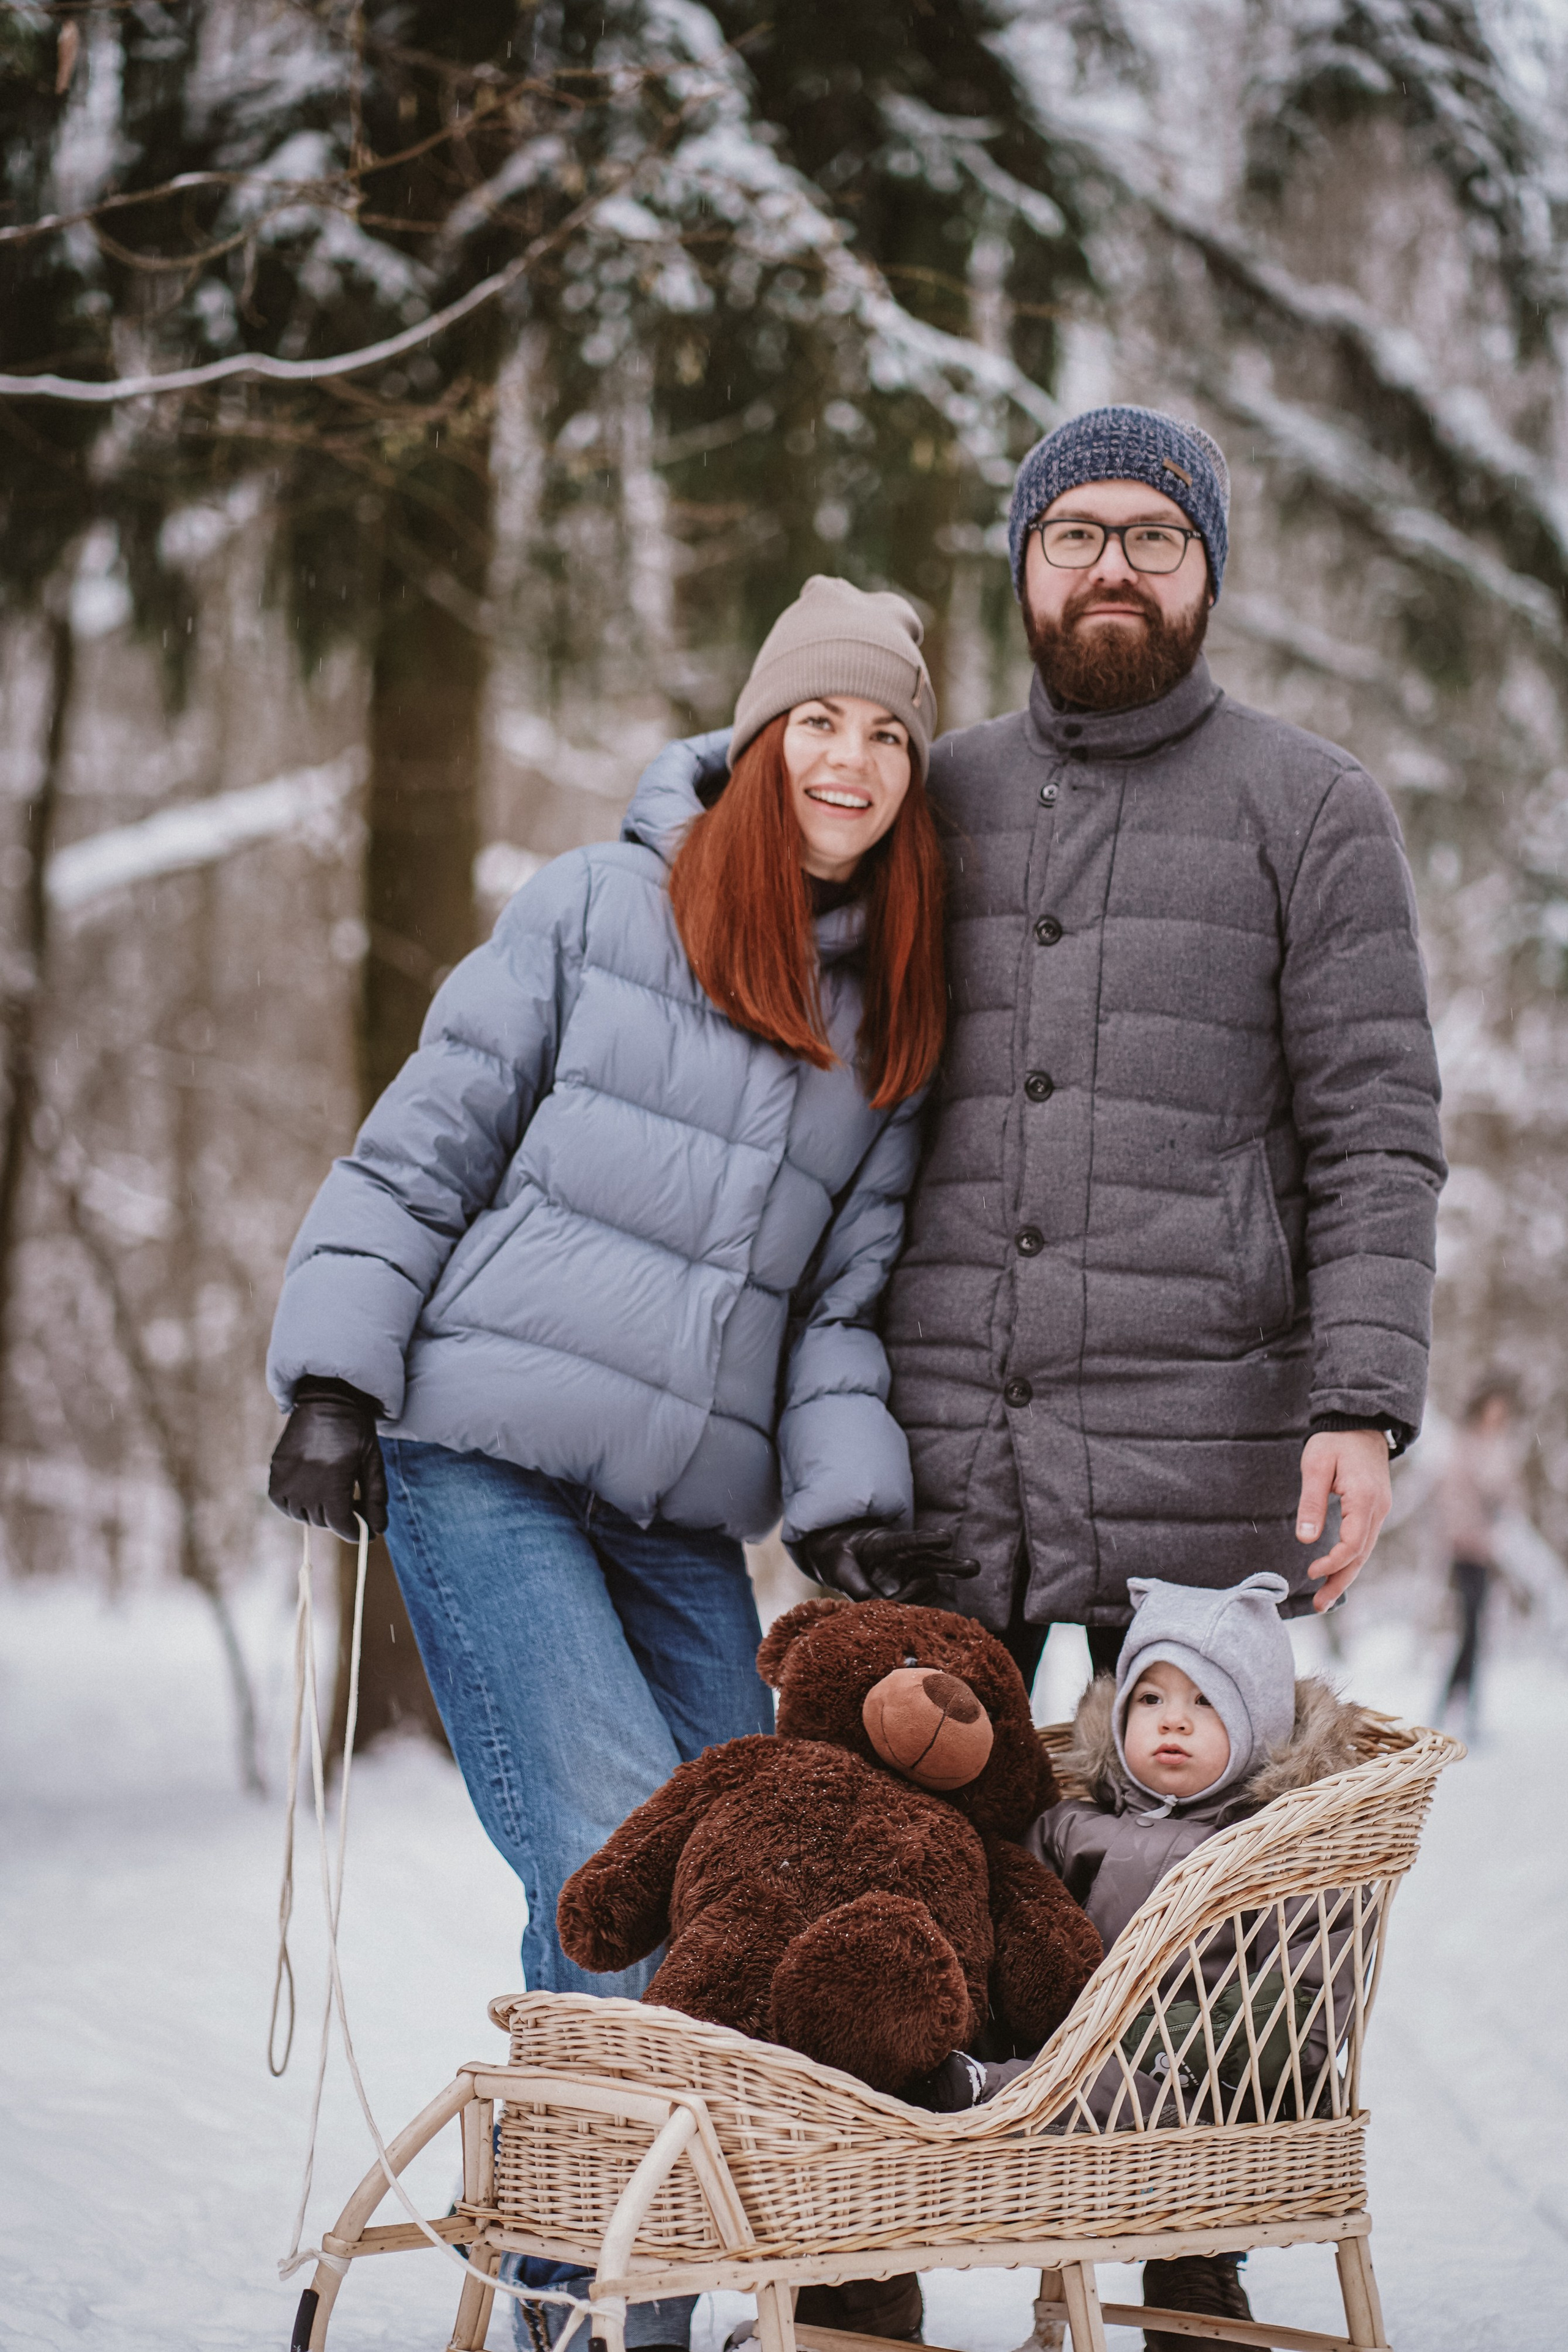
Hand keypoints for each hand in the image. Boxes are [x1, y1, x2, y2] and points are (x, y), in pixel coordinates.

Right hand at [268, 1377, 387, 1540]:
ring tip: (333, 1494)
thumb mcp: (372, 1461)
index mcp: (333, 1480)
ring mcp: (288, 1479)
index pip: (341, 1524)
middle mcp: (307, 1483)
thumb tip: (378, 1530)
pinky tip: (311, 1492)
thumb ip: (375, 1497)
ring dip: (320, 1512)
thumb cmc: (354, 1429)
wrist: (325, 1400)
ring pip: (303, 1515)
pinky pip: (283, 1504)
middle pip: (324, 1521)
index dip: (355, 1531)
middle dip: (342, 1518)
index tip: (366, 1531)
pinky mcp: (276, 1473)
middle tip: (354, 1505)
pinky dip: (296, 1505)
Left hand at [790, 1520, 980, 1604]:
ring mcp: (912, 1572)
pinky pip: (922, 1601)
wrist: (841, 1553)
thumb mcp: (841, 1567)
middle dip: (953, 1565)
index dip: (927, 1540)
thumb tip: (880, 1608)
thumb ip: (859, 1586)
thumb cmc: (840, 1553)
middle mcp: (905, 1557)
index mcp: (885, 1543)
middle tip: (974, 1567)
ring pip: (929, 1584)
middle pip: (933, 1560)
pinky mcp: (913, 1588)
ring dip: (917, 1598)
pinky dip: (918, 1611)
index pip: (908, 1542)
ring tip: (891, 1603)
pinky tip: (913, 1617)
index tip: (947, 1538)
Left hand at [1296, 1429, 1390, 1609]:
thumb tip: (1306, 1539)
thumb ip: (1311, 1503)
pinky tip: (1336, 1572)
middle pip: (1361, 1555)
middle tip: (1319, 1606)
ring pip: (1364, 1551)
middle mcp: (1378, 1509)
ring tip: (1324, 1598)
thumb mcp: (1315, 1465)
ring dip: (1345, 1574)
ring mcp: (1380, 1510)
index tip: (1309, 1572)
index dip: (1332, 1563)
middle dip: (1340, 1581)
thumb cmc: (1334, 1441)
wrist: (1360, 1424)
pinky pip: (1364, 1540)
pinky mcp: (1374, 1509)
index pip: (1353, 1544)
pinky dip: (1350, 1559)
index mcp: (1364, 1499)